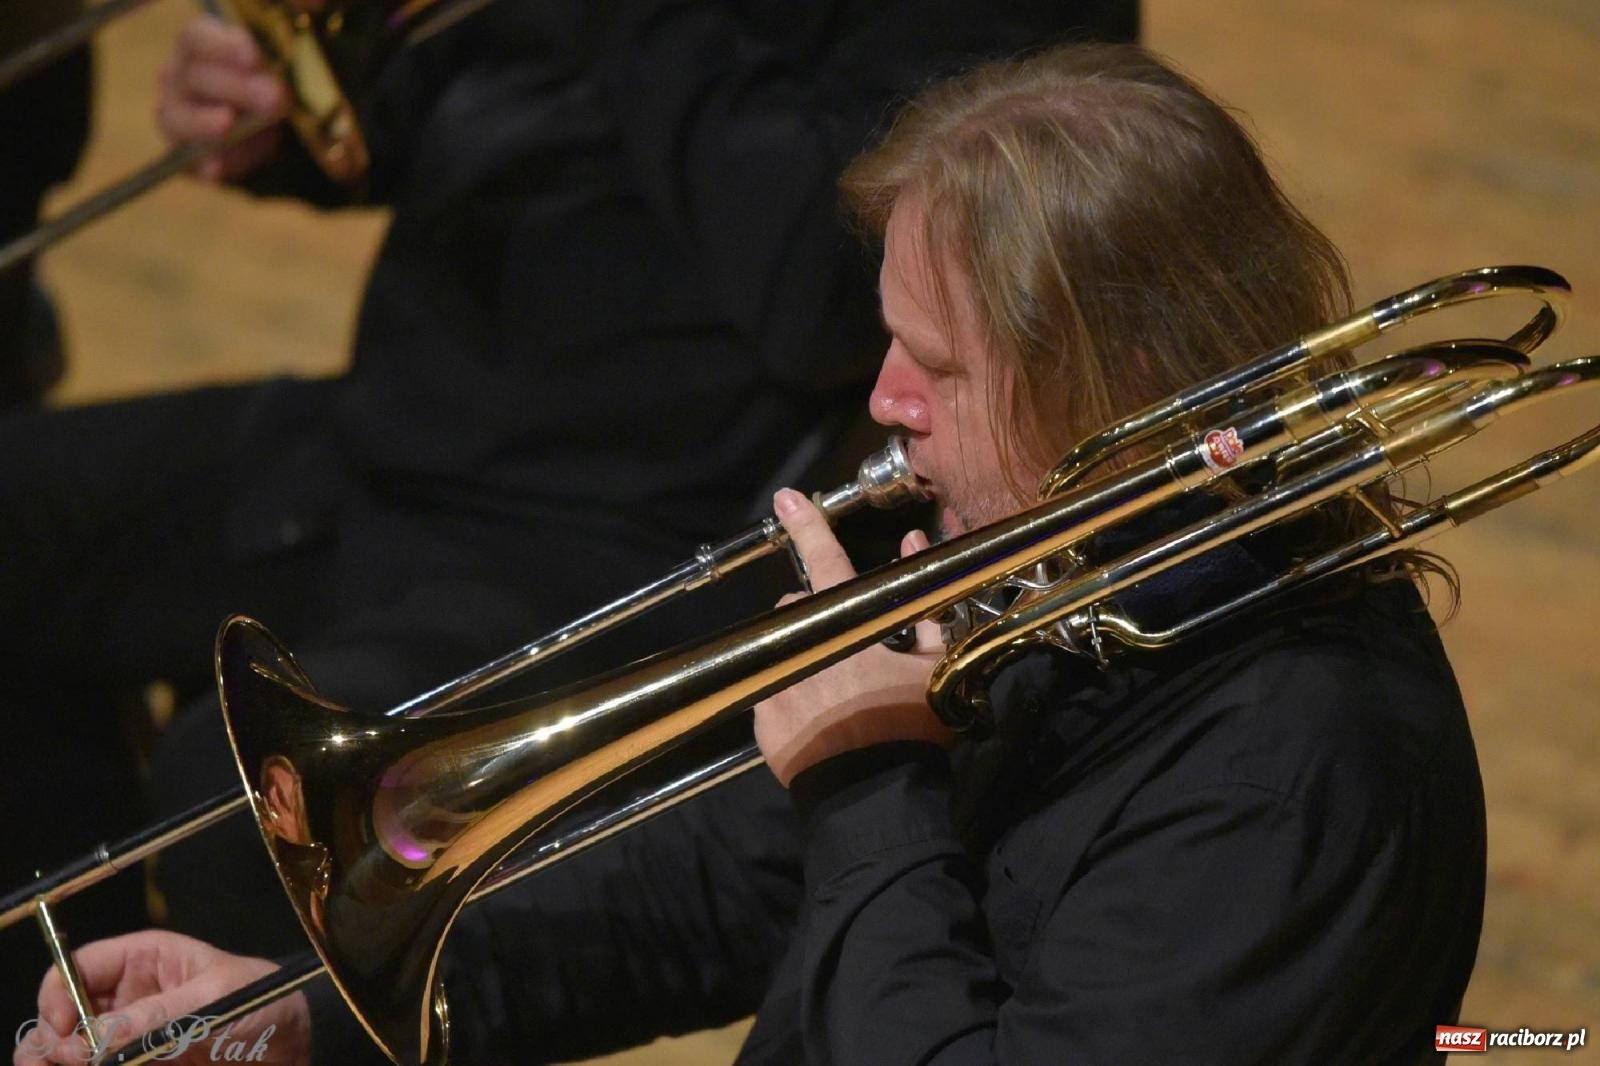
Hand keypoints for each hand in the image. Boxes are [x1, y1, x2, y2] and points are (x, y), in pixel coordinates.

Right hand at [13, 930, 310, 1065]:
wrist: (292, 1046)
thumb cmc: (268, 1001)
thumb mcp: (217, 1000)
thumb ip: (159, 1017)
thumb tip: (97, 1038)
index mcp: (146, 960)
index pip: (80, 967)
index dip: (60, 994)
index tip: (66, 1028)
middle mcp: (129, 997)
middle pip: (65, 1013)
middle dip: (53, 1036)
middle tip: (64, 1060)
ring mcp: (130, 1035)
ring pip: (73, 1048)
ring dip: (59, 1059)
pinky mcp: (140, 1063)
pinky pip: (100, 1065)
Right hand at [156, 16, 290, 181]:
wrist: (262, 135)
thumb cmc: (262, 92)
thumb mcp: (270, 79)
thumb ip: (268, 78)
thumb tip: (273, 93)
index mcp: (196, 49)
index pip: (196, 37)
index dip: (223, 46)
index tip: (254, 59)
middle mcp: (177, 78)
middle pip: (195, 77)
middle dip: (234, 88)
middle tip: (270, 98)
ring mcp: (173, 116)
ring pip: (177, 117)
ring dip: (203, 121)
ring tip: (226, 125)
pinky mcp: (182, 154)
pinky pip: (187, 159)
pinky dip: (202, 164)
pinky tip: (214, 169)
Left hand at [754, 489, 951, 785]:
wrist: (874, 794)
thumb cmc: (909, 724)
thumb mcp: (936, 665)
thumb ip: (927, 607)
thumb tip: (918, 550)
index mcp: (845, 624)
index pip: (826, 561)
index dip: (808, 526)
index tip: (786, 497)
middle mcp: (800, 643)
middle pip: (797, 610)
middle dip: (817, 618)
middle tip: (847, 648)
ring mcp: (774, 681)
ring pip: (780, 648)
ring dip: (802, 656)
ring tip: (831, 690)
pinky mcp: (760, 719)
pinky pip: (770, 692)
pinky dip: (790, 697)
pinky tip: (817, 721)